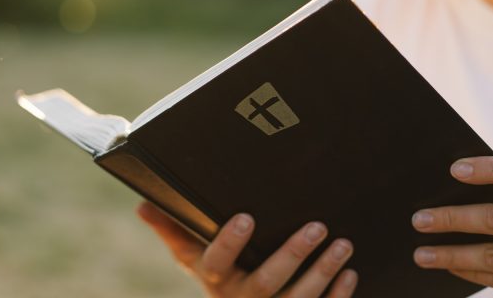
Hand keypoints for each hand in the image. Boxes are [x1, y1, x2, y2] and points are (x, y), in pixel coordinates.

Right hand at [137, 202, 357, 296]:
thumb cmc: (215, 275)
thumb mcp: (189, 256)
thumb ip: (171, 230)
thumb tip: (142, 204)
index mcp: (215, 280)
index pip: (216, 264)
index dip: (229, 243)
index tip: (246, 217)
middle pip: (266, 283)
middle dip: (292, 255)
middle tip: (317, 226)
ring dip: (322, 273)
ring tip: (343, 245)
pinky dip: (337, 296)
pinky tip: (351, 274)